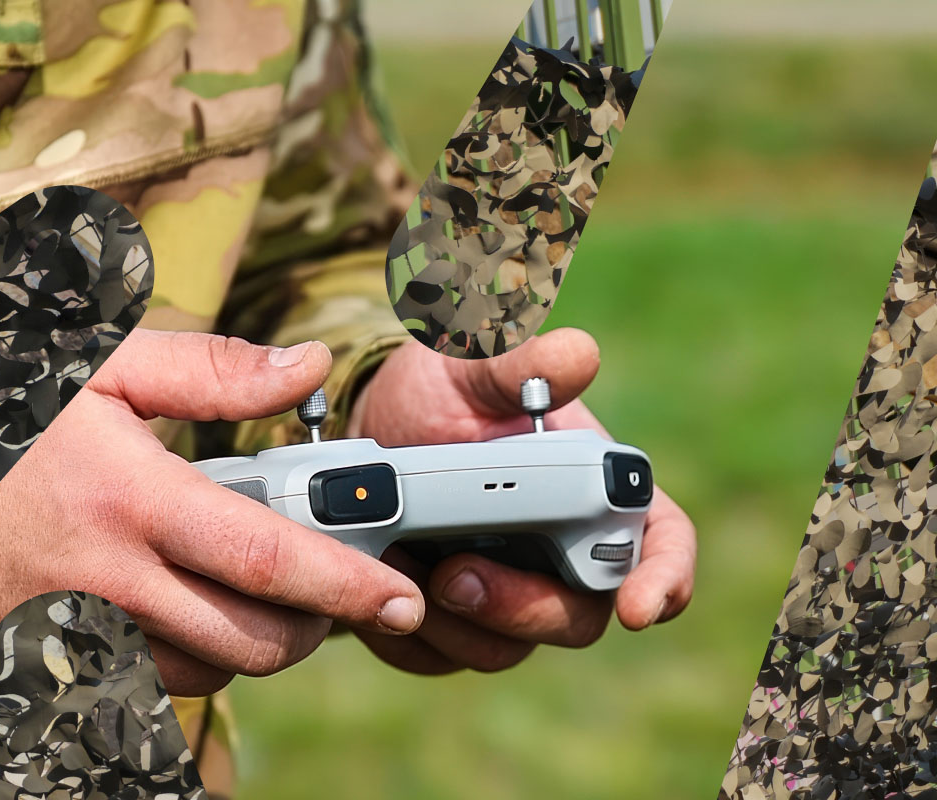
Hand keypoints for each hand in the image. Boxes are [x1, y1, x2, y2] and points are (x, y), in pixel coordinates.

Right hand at [0, 331, 425, 695]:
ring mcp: (72, 633)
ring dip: (250, 643)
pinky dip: (187, 660)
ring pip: (203, 673)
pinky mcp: (45, 666)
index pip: (263, 556)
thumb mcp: (105, 368)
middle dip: (314, 628)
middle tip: (332, 594)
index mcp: (130, 497)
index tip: (398, 598)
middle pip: (248, 640)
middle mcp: (105, 579)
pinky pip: (145, 688)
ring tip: (252, 590)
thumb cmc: (6, 414)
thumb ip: (212, 370)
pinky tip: (183, 609)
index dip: (344, 583)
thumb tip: (305, 367)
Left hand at [345, 331, 695, 673]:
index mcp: (595, 490)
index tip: (638, 609)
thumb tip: (578, 355)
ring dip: (457, 621)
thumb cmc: (439, 394)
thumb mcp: (471, 369)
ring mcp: (510, 596)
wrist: (367, 431)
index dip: (663, 580)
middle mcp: (562, 554)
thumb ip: (522, 364)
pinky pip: (443, 657)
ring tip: (403, 562)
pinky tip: (382, 581)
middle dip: (523, 607)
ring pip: (507, 648)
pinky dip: (412, 631)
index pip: (660, 543)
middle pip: (578, 616)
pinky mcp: (454, 626)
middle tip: (457, 572)